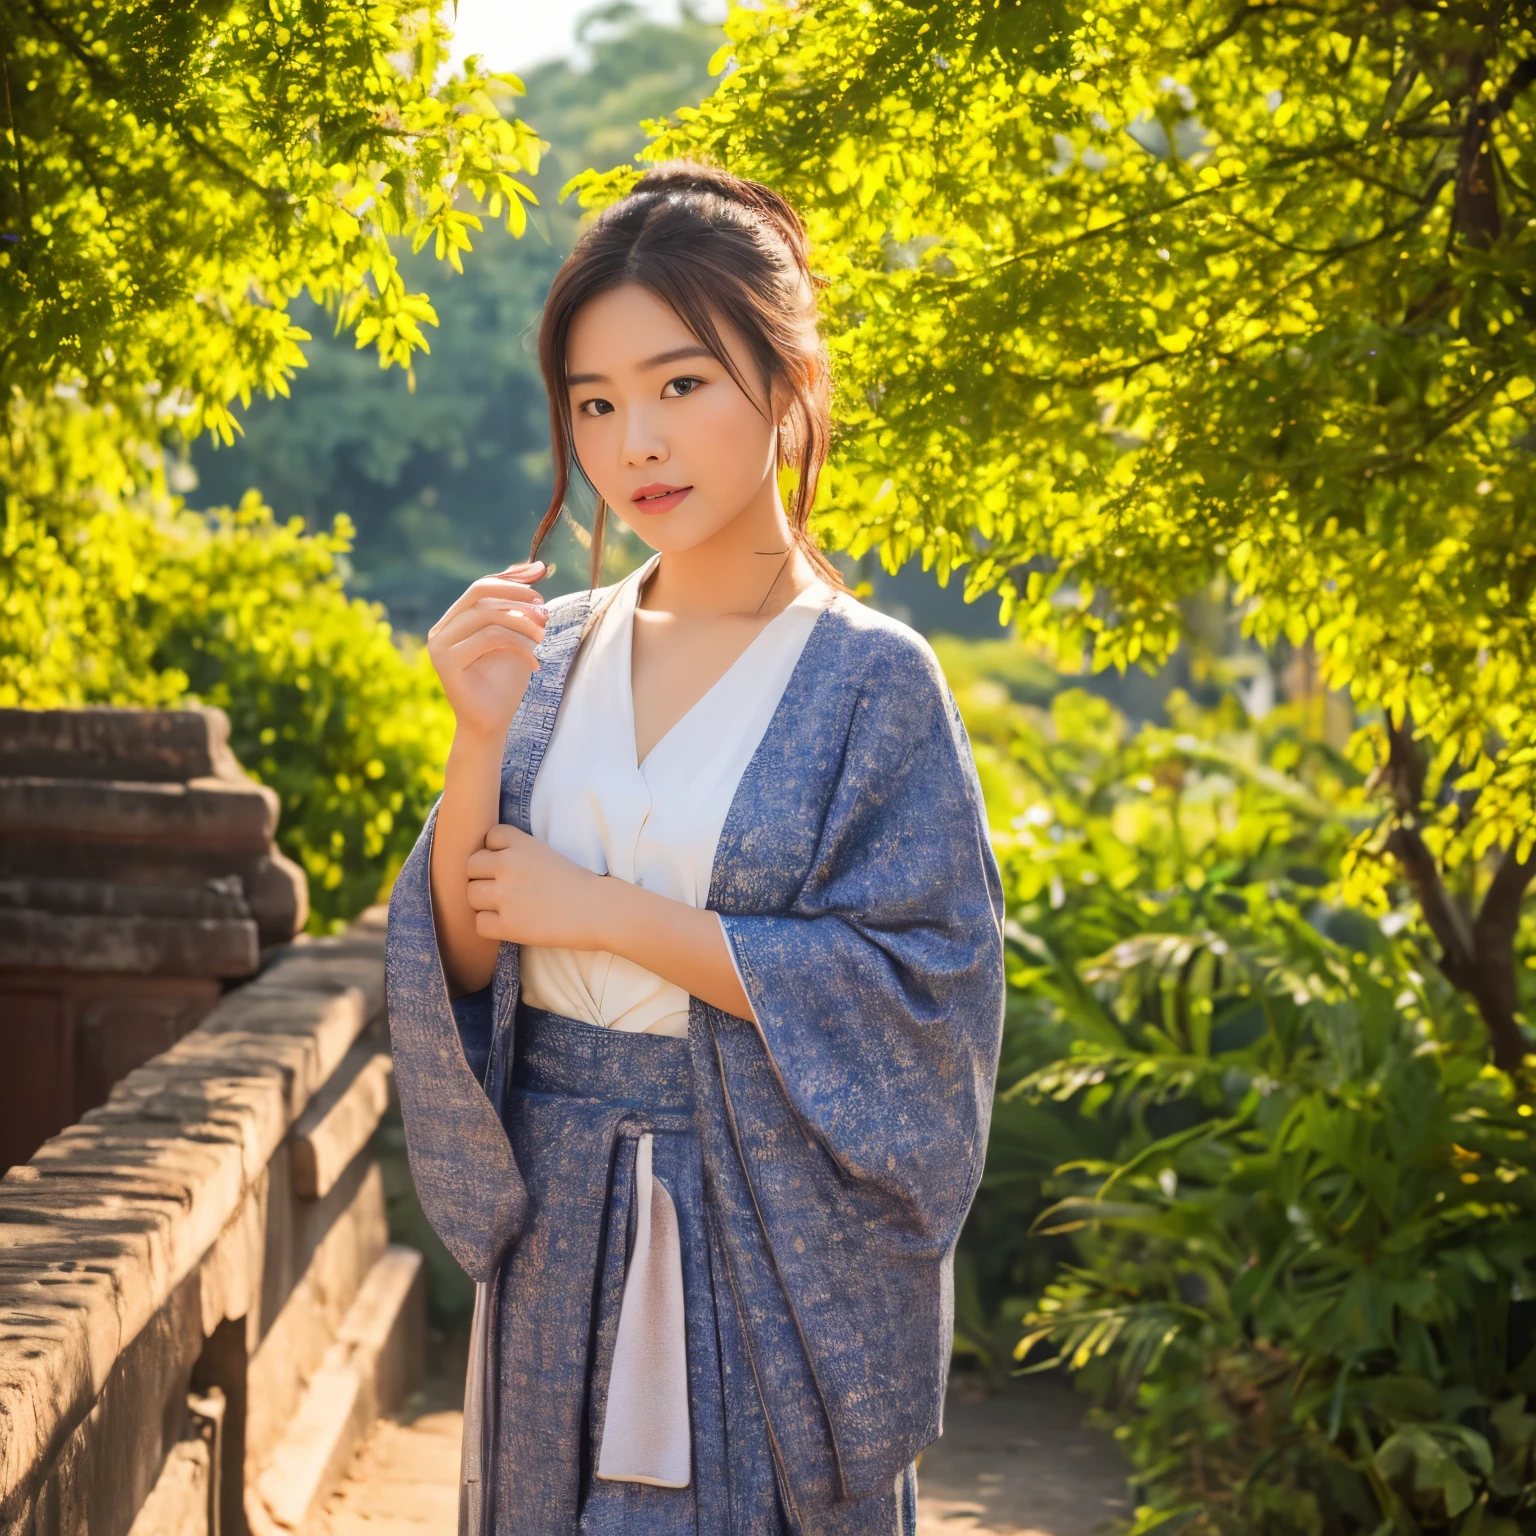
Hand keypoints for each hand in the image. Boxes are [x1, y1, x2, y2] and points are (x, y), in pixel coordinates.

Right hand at [428, 562, 548, 741]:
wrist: (493, 724)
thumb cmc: (504, 682)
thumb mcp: (517, 636)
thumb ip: (519, 604)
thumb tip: (535, 565)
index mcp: (453, 621)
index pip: (481, 587)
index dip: (511, 578)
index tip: (542, 572)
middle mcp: (441, 630)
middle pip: (479, 593)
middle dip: (517, 595)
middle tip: (544, 608)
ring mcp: (439, 645)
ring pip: (487, 615)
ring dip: (522, 622)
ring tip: (543, 637)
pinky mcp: (446, 661)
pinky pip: (489, 638)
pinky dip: (519, 646)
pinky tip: (534, 663)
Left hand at [465, 824, 600, 948]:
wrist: (599, 910)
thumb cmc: (578, 883)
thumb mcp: (546, 853)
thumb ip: (518, 852)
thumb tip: (486, 862)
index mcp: (521, 844)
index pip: (489, 837)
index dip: (496, 850)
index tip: (510, 863)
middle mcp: (508, 865)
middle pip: (471, 866)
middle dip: (483, 876)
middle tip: (502, 888)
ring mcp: (505, 895)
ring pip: (470, 894)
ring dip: (483, 902)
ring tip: (506, 907)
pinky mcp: (508, 924)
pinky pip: (479, 924)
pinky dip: (490, 926)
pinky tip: (508, 924)